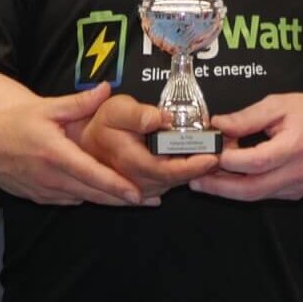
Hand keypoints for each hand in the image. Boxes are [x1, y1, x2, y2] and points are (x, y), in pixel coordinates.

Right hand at [0, 84, 143, 206]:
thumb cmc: (12, 125)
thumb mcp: (45, 108)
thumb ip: (79, 102)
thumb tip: (106, 89)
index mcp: (55, 155)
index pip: (92, 175)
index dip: (117, 186)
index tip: (138, 193)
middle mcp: (51, 178)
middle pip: (94, 194)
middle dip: (123, 198)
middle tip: (151, 199)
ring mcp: (45, 191)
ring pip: (84, 200)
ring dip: (109, 201)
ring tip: (135, 200)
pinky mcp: (40, 198)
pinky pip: (70, 200)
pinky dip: (88, 199)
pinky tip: (104, 195)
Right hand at [77, 94, 219, 202]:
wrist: (82, 142)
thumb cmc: (101, 124)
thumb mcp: (116, 109)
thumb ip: (137, 114)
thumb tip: (159, 118)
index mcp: (128, 161)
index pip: (164, 171)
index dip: (190, 167)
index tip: (210, 158)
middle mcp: (131, 181)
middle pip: (171, 181)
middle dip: (197, 170)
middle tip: (220, 154)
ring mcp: (133, 189)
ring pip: (168, 187)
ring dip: (189, 175)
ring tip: (208, 158)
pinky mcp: (135, 192)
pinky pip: (162, 189)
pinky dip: (178, 178)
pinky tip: (190, 167)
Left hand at [189, 92, 302, 200]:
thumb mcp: (278, 104)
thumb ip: (247, 117)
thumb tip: (218, 125)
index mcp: (294, 147)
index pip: (256, 162)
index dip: (229, 161)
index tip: (209, 151)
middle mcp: (297, 173)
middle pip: (252, 189)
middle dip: (220, 187)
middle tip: (195, 181)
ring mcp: (297, 186)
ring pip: (256, 195)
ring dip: (228, 190)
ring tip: (205, 180)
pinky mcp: (295, 192)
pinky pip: (264, 194)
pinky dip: (244, 188)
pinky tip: (228, 178)